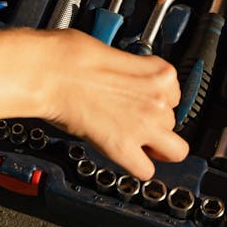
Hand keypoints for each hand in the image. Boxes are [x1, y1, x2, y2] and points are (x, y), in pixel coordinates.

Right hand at [32, 29, 187, 179]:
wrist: (51, 72)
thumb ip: (134, 74)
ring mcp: (144, 125)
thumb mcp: (117, 55)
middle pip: (173, 122)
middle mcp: (159, 100)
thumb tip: (130, 84)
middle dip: (155, 124)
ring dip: (153, 147)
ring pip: (175, 151)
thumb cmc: (72, 57)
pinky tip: (125, 156)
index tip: (143, 102)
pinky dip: (137, 167)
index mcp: (160, 73)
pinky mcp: (123, 147)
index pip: (175, 95)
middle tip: (134, 121)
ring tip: (133, 140)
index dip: (157, 100)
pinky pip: (146, 170)